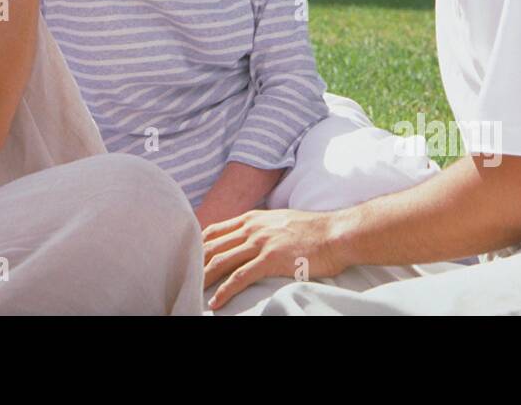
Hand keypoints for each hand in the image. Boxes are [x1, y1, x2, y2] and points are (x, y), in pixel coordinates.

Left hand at [202, 208, 348, 310]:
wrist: (335, 233)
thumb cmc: (313, 230)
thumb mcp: (280, 221)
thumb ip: (261, 227)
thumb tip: (249, 239)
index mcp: (253, 218)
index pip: (215, 230)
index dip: (199, 245)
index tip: (189, 258)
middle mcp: (252, 228)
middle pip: (214, 245)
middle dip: (196, 262)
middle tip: (184, 277)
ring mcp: (261, 242)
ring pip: (222, 261)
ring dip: (205, 278)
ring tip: (193, 293)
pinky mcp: (271, 259)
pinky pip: (241, 276)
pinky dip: (226, 290)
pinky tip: (216, 302)